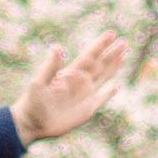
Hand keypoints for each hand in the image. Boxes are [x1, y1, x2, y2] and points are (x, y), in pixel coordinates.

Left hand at [11, 28, 129, 144]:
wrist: (32, 124)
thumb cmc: (33, 102)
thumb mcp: (39, 83)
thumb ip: (50, 67)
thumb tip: (57, 47)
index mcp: (70, 73)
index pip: (89, 55)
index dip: (100, 45)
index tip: (111, 34)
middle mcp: (80, 81)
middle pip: (100, 64)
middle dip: (112, 53)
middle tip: (124, 41)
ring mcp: (84, 95)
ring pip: (103, 77)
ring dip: (113, 67)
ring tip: (124, 55)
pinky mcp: (87, 109)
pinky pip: (101, 98)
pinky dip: (109, 93)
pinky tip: (115, 86)